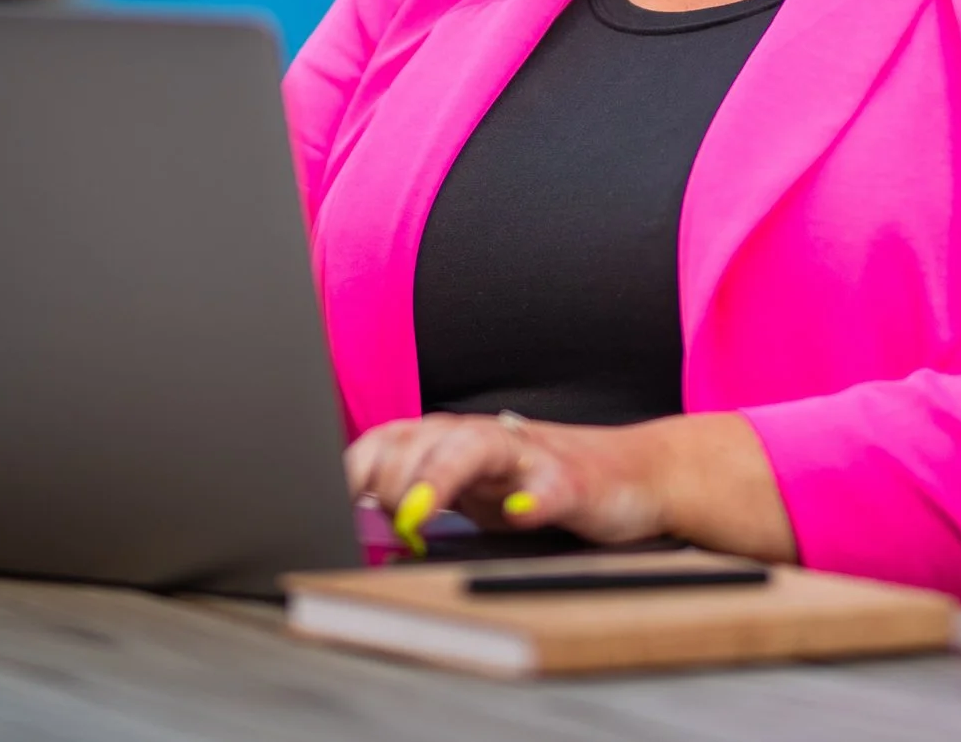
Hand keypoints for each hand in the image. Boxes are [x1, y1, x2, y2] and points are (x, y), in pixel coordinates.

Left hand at [342, 410, 795, 561]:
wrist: (637, 475)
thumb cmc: (540, 484)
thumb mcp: (471, 493)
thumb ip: (415, 496)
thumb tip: (348, 519)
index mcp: (451, 441)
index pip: (387, 442)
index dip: (352, 471)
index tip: (322, 507)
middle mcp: (485, 439)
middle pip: (421, 440)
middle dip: (389, 478)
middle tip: (374, 521)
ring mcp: (533, 456)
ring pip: (476, 449)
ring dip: (441, 477)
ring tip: (417, 511)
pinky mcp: (576, 482)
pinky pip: (553, 486)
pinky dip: (535, 498)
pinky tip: (521, 512)